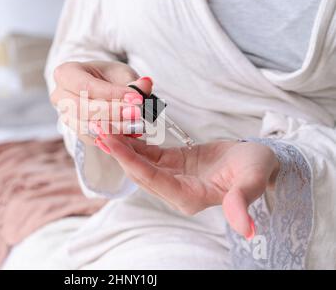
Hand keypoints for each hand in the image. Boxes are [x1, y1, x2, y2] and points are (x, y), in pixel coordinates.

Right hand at [50, 61, 152, 144]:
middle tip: (137, 113)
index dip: (111, 93)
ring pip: (85, 126)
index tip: (136, 98)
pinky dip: (111, 137)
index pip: (86, 86)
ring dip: (113, 128)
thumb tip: (145, 85)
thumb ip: (133, 82)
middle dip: (112, 112)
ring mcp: (65, 116)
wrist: (103, 88)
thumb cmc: (110, 78)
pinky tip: (130, 134)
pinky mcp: (76, 131)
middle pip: (82, 108)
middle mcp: (59, 96)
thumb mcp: (123, 74)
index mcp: (66, 73)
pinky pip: (91, 138)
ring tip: (136, 125)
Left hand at [97, 134, 279, 238]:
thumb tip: (246, 230)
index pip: (151, 179)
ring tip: (102, 125)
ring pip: (139, 163)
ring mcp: (173, 178)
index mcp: (189, 197)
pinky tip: (120, 129)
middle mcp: (176, 191)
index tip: (109, 140)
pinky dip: (134, 143)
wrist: (259, 161)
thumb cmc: (258, 169)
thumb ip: (242, 202)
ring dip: (121, 146)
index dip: (129, 160)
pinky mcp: (173, 164)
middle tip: (96, 127)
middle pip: (139, 172)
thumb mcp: (253, 181)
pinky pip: (148, 154)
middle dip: (117, 151)